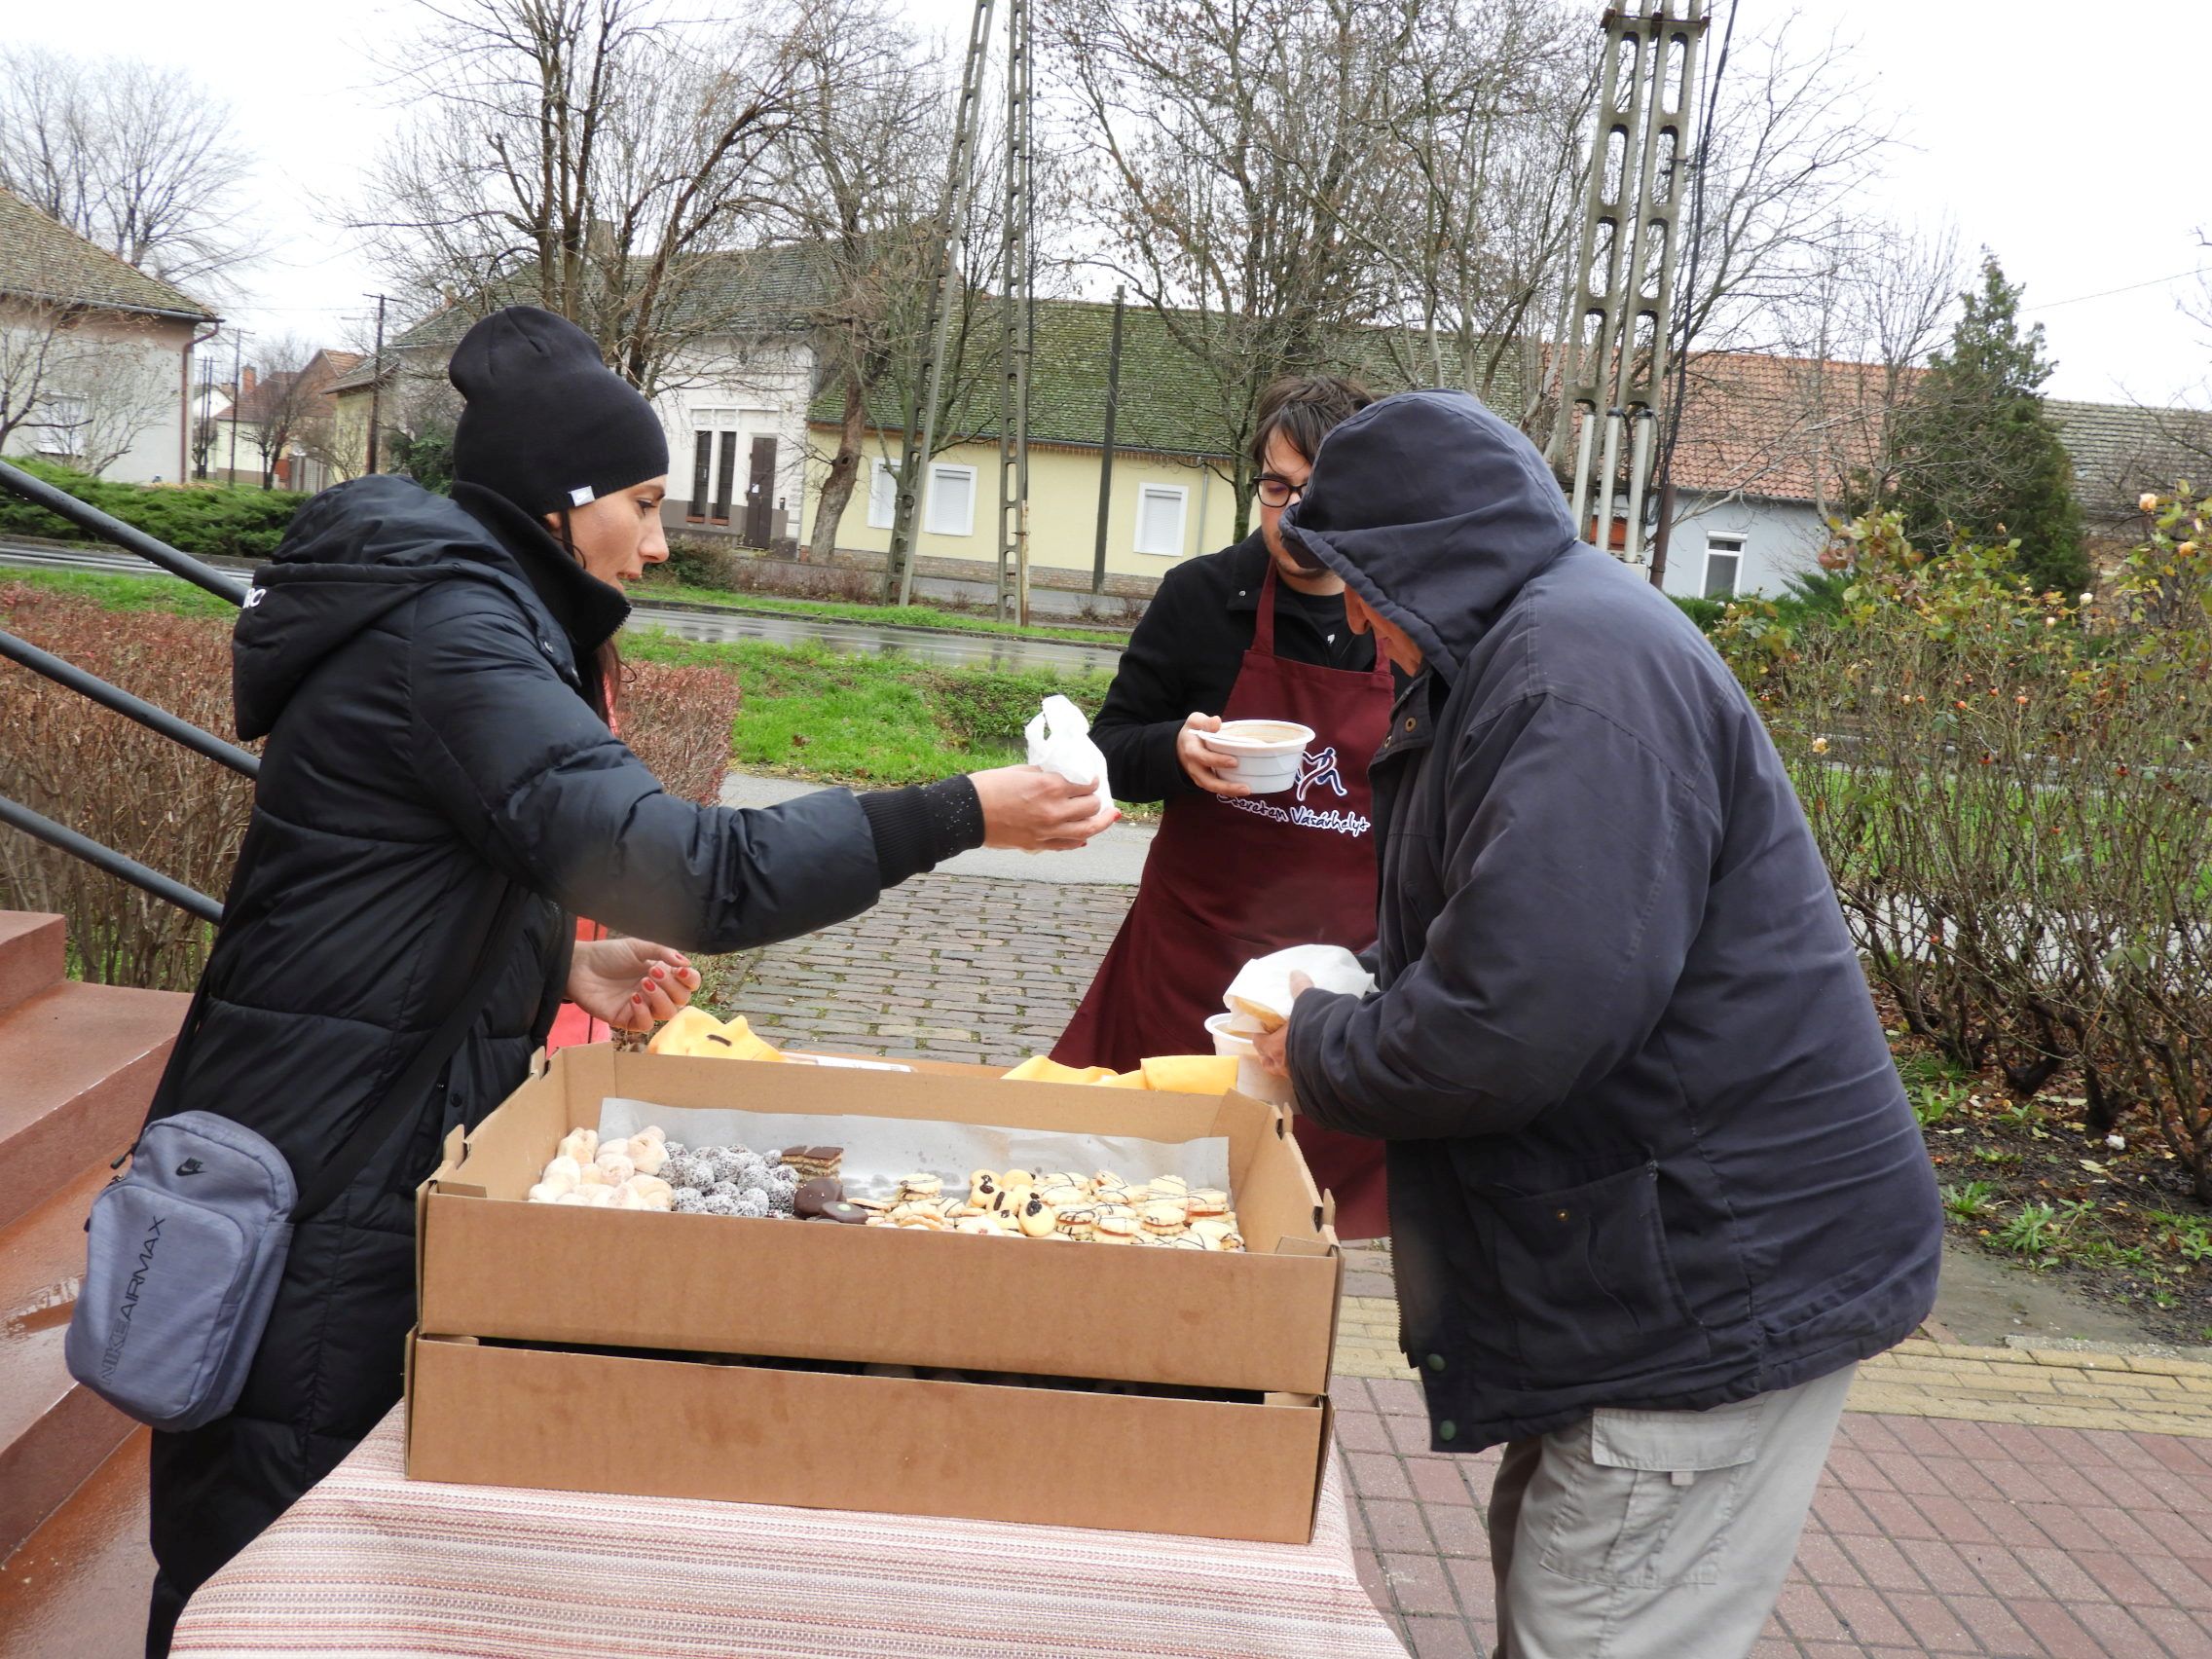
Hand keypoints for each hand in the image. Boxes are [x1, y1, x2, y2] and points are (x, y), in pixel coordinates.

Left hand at [566, 937, 700, 1031]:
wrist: (579, 965)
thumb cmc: (608, 954)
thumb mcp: (638, 947)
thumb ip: (662, 952)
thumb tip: (686, 962)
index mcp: (663, 974)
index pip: (688, 983)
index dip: (690, 979)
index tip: (681, 969)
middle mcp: (656, 992)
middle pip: (681, 1000)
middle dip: (672, 986)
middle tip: (653, 972)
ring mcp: (642, 1007)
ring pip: (667, 1014)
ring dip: (660, 998)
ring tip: (643, 983)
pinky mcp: (625, 1019)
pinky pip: (645, 1024)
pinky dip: (643, 1012)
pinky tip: (633, 998)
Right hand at [969, 765, 1120, 850]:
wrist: (966, 813)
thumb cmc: (989, 787)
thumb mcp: (1022, 772)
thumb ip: (1046, 775)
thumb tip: (1062, 777)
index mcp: (1051, 787)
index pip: (1086, 786)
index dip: (1092, 782)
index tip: (1092, 780)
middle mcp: (1054, 810)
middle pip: (1091, 807)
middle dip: (1096, 800)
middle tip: (1095, 796)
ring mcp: (1048, 831)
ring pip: (1088, 829)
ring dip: (1101, 822)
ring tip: (1110, 817)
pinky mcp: (1038, 845)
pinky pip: (1067, 845)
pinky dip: (1079, 840)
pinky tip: (1085, 837)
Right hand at [1176, 712, 1248, 797]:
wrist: (1180, 745)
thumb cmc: (1192, 732)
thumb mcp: (1195, 721)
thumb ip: (1205, 722)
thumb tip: (1217, 722)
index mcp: (1191, 750)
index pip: (1203, 757)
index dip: (1217, 760)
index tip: (1234, 761)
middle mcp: (1194, 767)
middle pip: (1208, 781)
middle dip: (1226, 786)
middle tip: (1245, 787)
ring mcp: (1198, 776)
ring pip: (1212, 788)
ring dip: (1229, 791)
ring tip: (1247, 790)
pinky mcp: (1205, 781)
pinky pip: (1216, 788)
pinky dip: (1228, 791)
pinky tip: (1243, 789)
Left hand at [1250, 971, 1313, 1077]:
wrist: (1341, 1057)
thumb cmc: (1317, 1031)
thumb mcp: (1308, 1005)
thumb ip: (1301, 990)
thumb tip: (1295, 974)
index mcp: (1274, 1046)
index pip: (1258, 1042)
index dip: (1259, 1035)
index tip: (1264, 1028)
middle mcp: (1282, 1065)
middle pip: (1267, 1061)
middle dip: (1269, 1052)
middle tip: (1275, 1041)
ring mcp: (1296, 1078)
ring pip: (1282, 1072)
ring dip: (1283, 1063)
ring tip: (1292, 1053)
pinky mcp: (1311, 1084)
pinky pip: (1300, 1078)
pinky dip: (1301, 1070)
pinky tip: (1309, 1062)